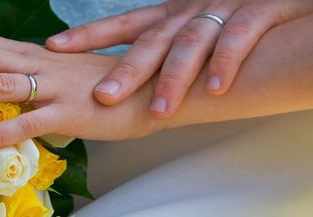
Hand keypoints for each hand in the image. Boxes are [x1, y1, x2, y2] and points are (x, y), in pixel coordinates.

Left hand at [0, 29, 164, 148]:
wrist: (149, 90)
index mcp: (33, 52)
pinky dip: (0, 133)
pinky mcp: (71, 113)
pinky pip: (30, 122)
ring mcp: (54, 88)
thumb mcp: (59, 72)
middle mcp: (40, 63)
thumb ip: (27, 74)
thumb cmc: (101, 83)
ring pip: (0, 83)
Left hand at [46, 0, 312, 118]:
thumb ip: (160, 49)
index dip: (88, 35)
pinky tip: (214, 89)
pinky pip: (238, 38)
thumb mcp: (187, 25)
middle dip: (127, 70)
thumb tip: (124, 81)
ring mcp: (220, 11)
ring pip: (191, 43)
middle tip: (103, 97)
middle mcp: (187, 12)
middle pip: (151, 41)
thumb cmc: (229, 14)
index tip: (54, 46)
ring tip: (157, 110)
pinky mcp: (258, 12)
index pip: (120, 25)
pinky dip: (226, 63)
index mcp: (167, 15)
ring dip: (173, 78)